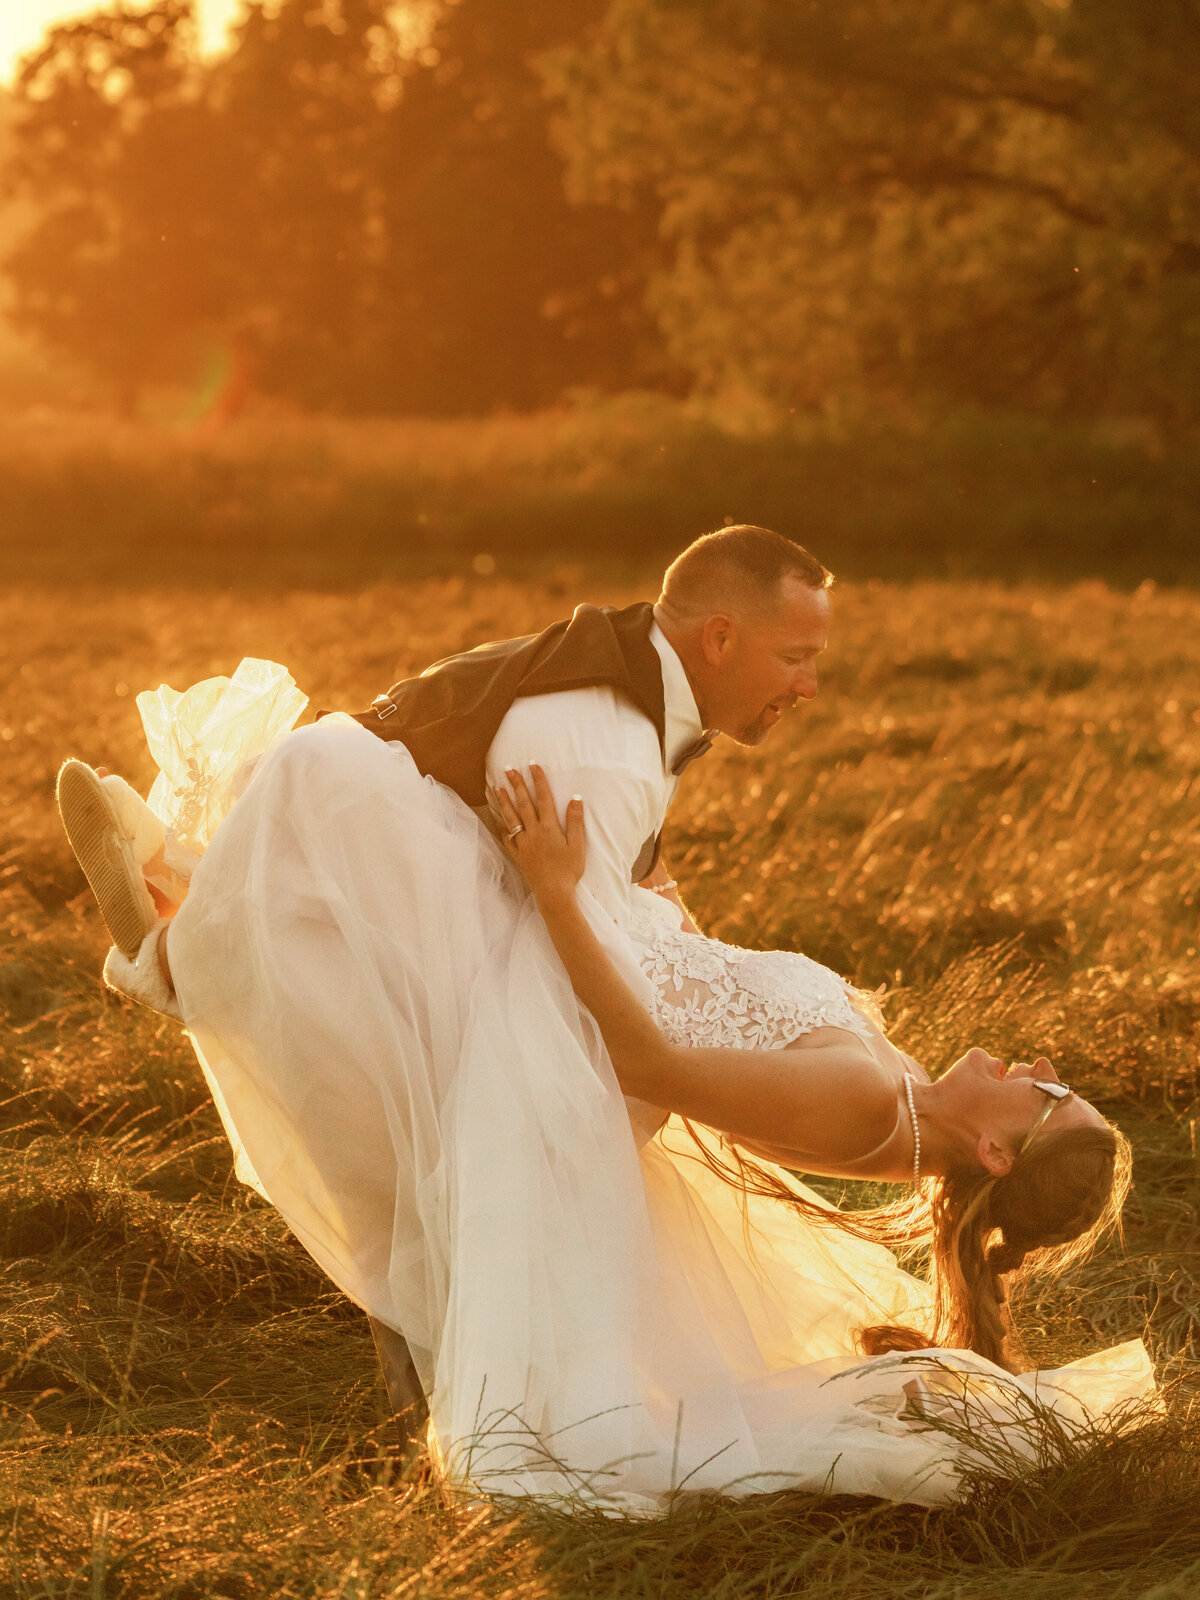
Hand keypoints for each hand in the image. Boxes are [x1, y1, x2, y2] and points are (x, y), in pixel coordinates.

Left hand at [490, 765, 585, 905]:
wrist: (554, 893)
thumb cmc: (569, 870)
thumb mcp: (578, 845)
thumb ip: (575, 821)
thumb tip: (576, 798)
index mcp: (549, 828)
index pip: (543, 798)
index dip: (538, 780)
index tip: (532, 765)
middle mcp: (533, 832)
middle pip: (523, 803)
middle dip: (516, 784)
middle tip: (508, 769)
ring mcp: (523, 843)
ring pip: (510, 817)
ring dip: (503, 801)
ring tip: (496, 787)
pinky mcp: (517, 855)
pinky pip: (505, 837)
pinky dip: (500, 826)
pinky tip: (495, 818)